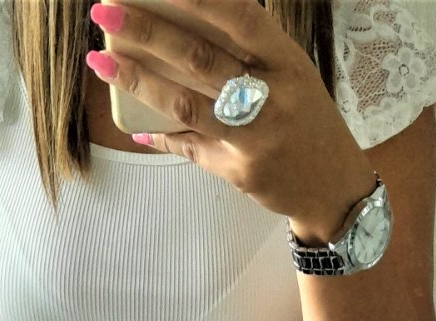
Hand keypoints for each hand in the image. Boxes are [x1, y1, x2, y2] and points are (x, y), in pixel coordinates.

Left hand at [86, 0, 367, 236]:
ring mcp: (255, 137)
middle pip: (201, 58)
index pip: (241, 17)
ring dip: (138, 81)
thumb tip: (183, 29)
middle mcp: (273, 96)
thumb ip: (247, 52)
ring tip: (101, 61)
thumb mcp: (289, 75)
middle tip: (105, 12)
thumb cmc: (304, 120)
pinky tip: (133, 128)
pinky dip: (159, 136)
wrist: (334, 188)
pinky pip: (190, 147)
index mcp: (287, 61)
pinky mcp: (240, 171)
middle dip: (148, 32)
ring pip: (187, 104)